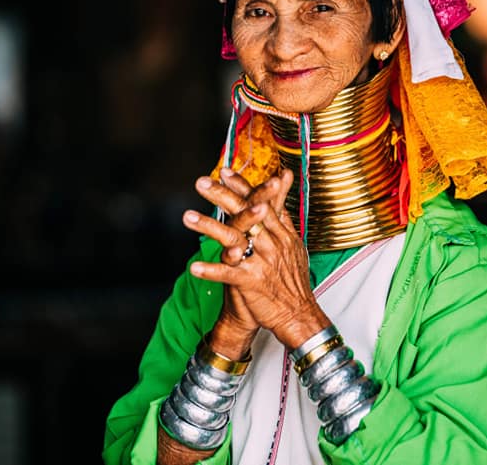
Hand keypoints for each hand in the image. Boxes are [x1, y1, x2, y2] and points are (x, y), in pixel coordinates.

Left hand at [185, 168, 330, 349]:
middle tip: (201, 182)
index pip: (260, 202)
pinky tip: (194, 266)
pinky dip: (211, 270)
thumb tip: (285, 178)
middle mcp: (272, 243)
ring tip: (187, 217)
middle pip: (245, 214)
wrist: (298, 315)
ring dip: (209, 227)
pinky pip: (229, 274)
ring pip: (234, 239)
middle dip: (222, 196)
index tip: (225, 171)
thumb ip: (284, 211)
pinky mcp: (252, 283)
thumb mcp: (293, 242)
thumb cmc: (292, 278)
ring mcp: (262, 262)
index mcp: (281, 233)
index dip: (242, 186)